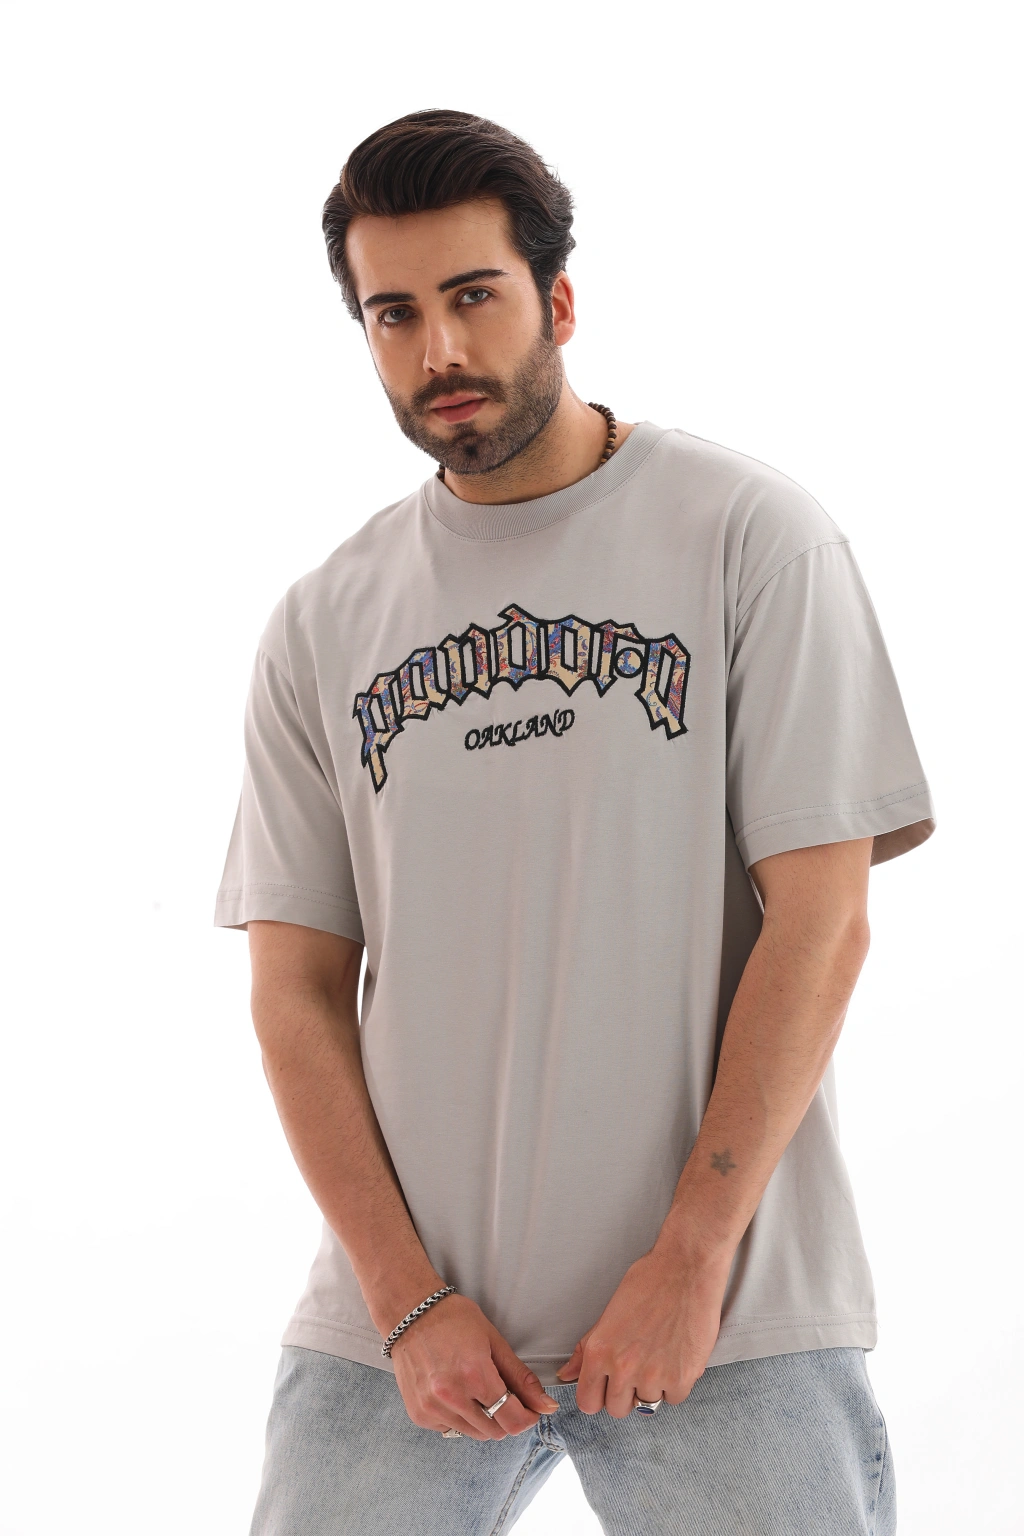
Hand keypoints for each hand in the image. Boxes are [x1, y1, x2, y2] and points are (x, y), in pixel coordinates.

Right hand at [390, 1292, 559, 1440]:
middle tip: (502, 1394)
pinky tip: (455, 1392)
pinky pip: (451, 1429)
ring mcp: (432, 1408)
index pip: (512, 1419)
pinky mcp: (419, 1414)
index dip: (528, 1418)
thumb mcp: (493, 1340)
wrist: (409, 1313)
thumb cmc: (453, 1319)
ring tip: (476, 1390)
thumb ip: (520, 1377)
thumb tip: (547, 1406)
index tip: (531, 1410)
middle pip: (495, 1432)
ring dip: (483, 1420)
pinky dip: (460, 1418)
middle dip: (506, 1417)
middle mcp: (452, 1396)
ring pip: (474, 1434)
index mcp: (475, 1374)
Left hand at [555, 1239, 732, 1416]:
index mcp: (600, 1351)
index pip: (588, 1402)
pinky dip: (677, 1383)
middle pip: (617, 1409)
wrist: (687, 1267)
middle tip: (637, 1368)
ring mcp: (653, 1376)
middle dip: (626, 1394)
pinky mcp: (682, 1377)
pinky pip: (674, 1398)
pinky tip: (676, 1356)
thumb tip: (567, 1374)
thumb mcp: (610, 1312)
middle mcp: (623, 1368)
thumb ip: (587, 1349)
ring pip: (647, 1405)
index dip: (598, 1396)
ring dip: (653, 1387)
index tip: (607, 1388)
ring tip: (659, 1354)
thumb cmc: (650, 1281)